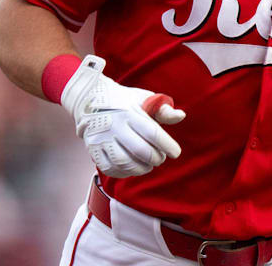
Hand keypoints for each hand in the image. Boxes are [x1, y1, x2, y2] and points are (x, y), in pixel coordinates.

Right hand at [60, 55, 185, 177]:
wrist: (90, 99)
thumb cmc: (125, 101)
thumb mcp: (144, 99)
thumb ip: (163, 109)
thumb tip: (181, 116)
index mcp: (130, 112)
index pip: (153, 133)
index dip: (168, 145)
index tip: (176, 153)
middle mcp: (115, 125)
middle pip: (140, 150)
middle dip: (156, 158)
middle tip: (161, 158)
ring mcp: (102, 138)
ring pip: (124, 162)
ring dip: (141, 169)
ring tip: (148, 165)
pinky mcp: (93, 149)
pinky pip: (109, 168)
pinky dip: (124, 172)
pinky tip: (132, 168)